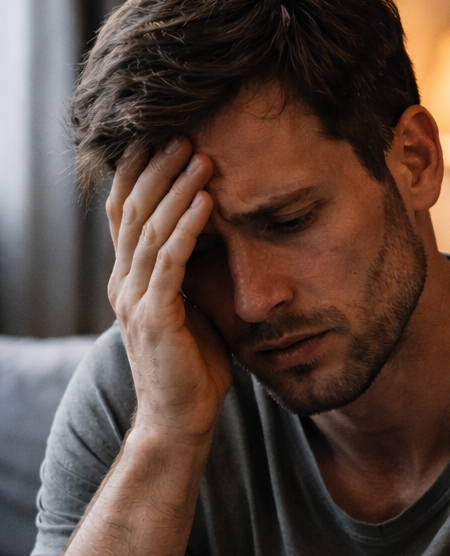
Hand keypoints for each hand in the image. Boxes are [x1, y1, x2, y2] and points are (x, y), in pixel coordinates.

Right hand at [106, 139, 232, 442]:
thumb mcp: (193, 311)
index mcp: (128, 281)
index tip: (161, 138)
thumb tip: (220, 240)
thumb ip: (194, 277)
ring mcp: (135, 301)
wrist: (180, 422)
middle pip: (132, 211)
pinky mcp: (156, 318)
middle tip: (183, 133)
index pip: (124, 214)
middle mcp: (124, 285)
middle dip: (157, 170)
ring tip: (199, 155)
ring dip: (175, 189)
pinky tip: (206, 202)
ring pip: (150, 230)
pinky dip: (188, 228)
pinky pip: (171, 262)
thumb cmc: (194, 370)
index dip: (139, 174)